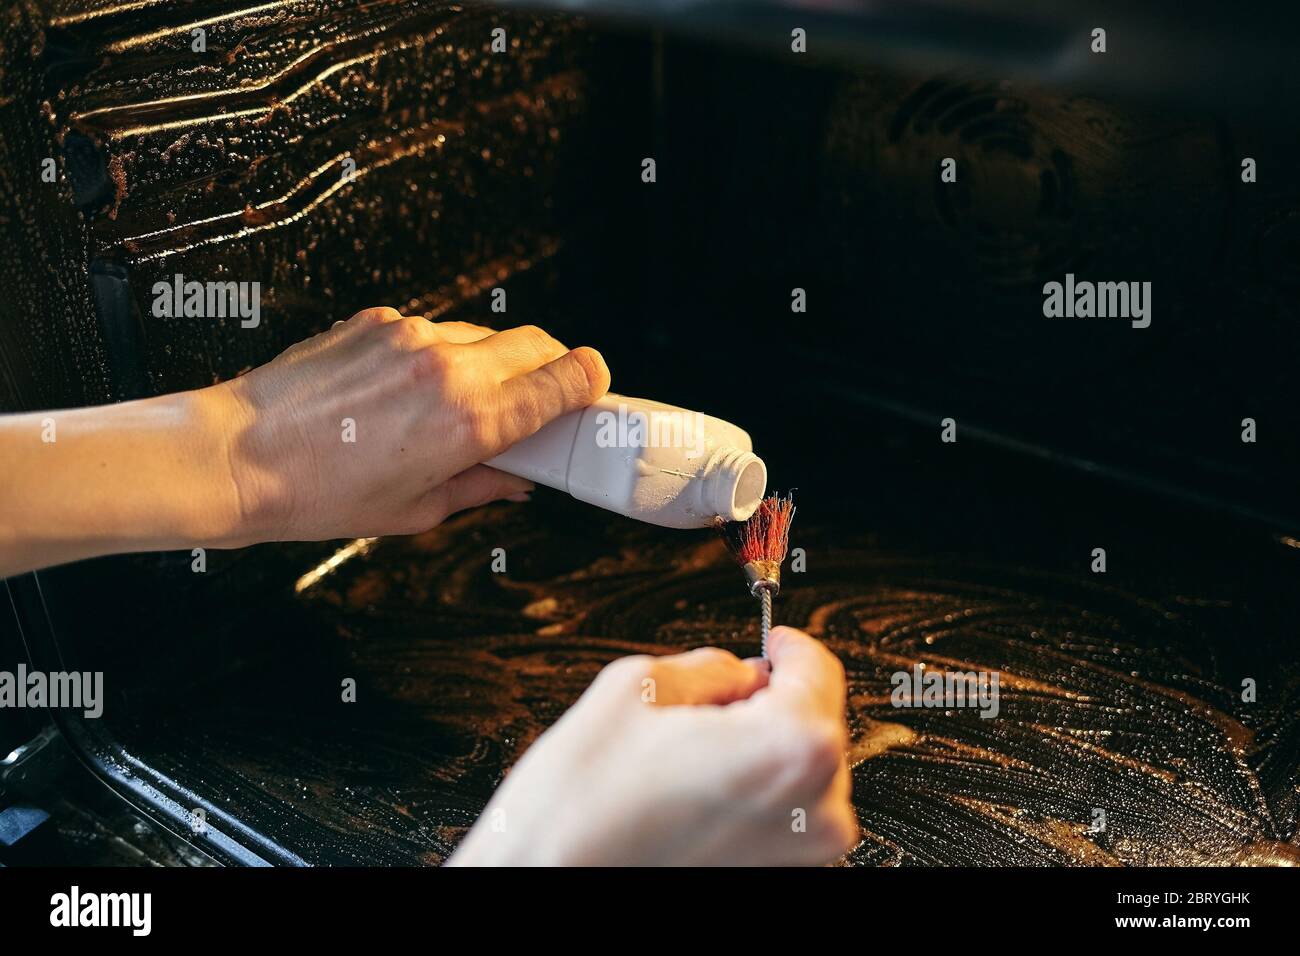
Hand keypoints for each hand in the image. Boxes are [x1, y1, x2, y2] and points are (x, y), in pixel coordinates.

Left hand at [212, 309, 609, 543]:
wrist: (236, 457)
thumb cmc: (318, 493)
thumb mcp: (416, 510)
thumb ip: (482, 485)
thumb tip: (517, 478)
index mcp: (469, 422)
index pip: (565, 379)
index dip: (591, 382)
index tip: (593, 390)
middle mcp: (448, 369)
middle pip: (537, 342)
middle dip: (550, 367)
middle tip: (541, 399)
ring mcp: (410, 335)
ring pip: (483, 335)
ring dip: (491, 363)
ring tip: (460, 404)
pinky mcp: (377, 319)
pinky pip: (432, 331)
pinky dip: (439, 356)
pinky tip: (409, 390)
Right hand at [448, 626, 858, 865]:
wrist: (546, 882)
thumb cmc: (582, 808)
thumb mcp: (637, 688)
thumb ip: (709, 667)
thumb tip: (738, 672)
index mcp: (792, 748)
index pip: (819, 670)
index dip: (789, 645)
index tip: (776, 640)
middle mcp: (814, 809)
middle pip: (811, 721)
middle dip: (766, 701)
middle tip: (707, 700)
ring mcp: (798, 854)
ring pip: (794, 769)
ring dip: (754, 747)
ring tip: (683, 754)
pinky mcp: (774, 876)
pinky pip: (777, 811)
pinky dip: (745, 789)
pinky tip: (690, 789)